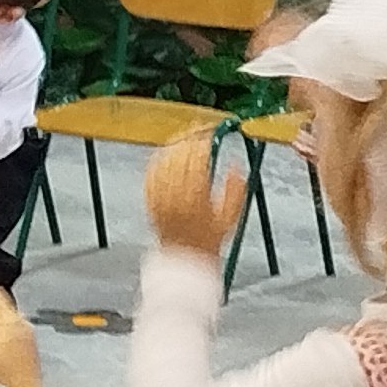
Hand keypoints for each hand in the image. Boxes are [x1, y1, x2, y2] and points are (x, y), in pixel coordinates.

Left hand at [143, 130, 242, 257]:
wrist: (183, 256)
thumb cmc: (207, 239)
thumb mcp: (231, 217)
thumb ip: (236, 189)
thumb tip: (235, 163)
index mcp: (197, 197)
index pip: (197, 159)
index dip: (204, 142)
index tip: (210, 134)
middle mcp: (176, 195)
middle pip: (179, 156)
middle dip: (189, 138)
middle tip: (197, 130)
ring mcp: (161, 196)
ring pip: (164, 161)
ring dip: (174, 146)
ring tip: (183, 138)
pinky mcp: (150, 199)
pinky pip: (151, 172)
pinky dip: (159, 159)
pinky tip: (166, 153)